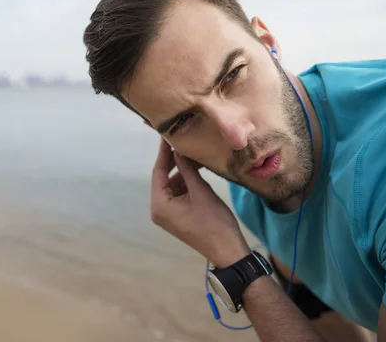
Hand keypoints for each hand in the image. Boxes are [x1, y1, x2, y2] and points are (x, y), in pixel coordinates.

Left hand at [150, 139, 250, 266]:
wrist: (228, 251)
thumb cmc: (214, 222)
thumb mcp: (201, 191)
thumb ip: (187, 169)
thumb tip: (178, 148)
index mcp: (159, 205)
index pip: (158, 171)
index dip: (164, 152)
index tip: (167, 135)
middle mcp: (158, 209)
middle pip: (163, 178)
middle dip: (174, 162)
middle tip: (183, 142)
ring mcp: (167, 214)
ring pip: (172, 185)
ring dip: (183, 172)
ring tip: (195, 155)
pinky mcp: (177, 216)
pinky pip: (178, 194)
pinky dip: (187, 183)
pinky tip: (197, 171)